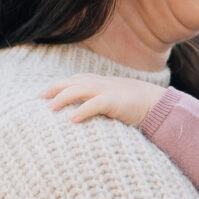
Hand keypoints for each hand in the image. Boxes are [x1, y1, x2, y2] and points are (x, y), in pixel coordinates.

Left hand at [42, 74, 163, 127]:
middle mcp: (102, 83)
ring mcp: (107, 91)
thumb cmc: (137, 105)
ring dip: (62, 98)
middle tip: (40, 97)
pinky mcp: (114, 102)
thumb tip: (86, 113)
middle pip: (72, 82)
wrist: (157, 104)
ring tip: (50, 108)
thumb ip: (101, 102)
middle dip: (55, 88)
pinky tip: (71, 119)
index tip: (45, 93)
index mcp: (102, 82)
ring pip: (78, 90)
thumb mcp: (115, 100)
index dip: (60, 84)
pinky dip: (82, 110)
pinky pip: (94, 104)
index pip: (76, 79)